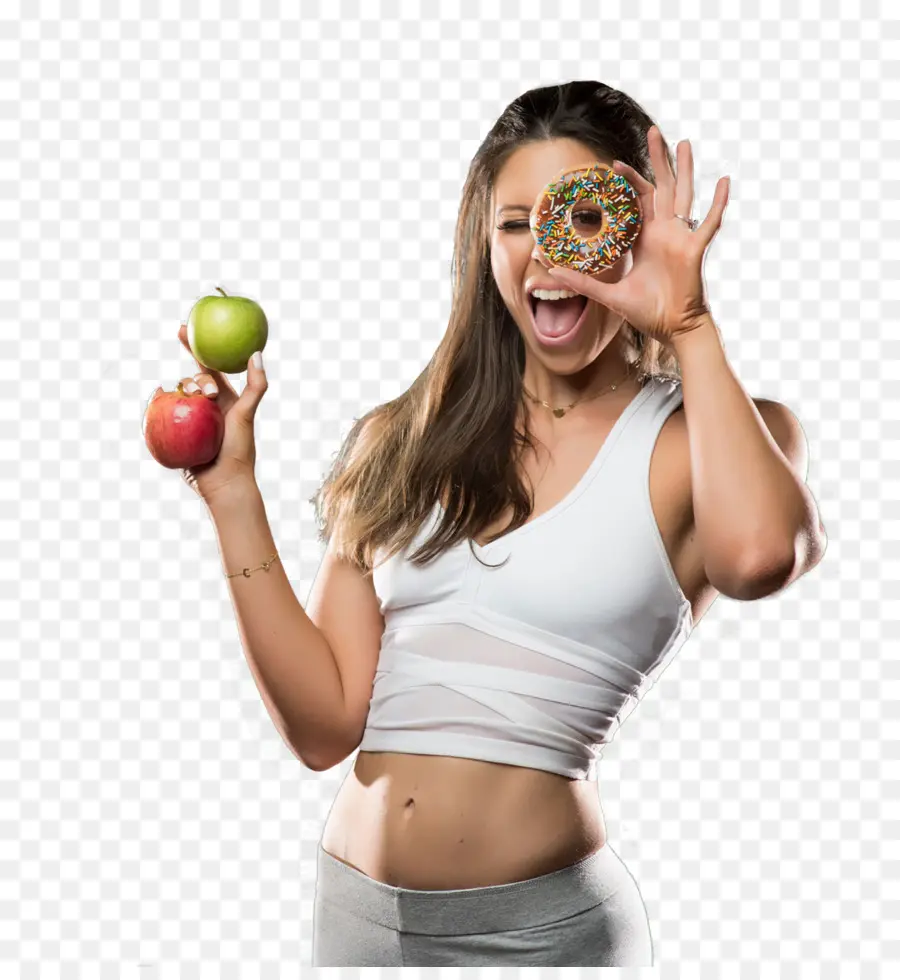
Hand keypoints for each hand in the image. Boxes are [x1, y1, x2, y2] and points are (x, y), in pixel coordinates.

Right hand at [154, 324, 267, 503]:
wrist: (224, 484)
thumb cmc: (239, 450)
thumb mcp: (247, 414)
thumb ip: (256, 385)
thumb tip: (255, 353)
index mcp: (224, 398)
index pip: (209, 366)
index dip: (196, 347)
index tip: (183, 329)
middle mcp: (206, 407)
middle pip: (191, 379)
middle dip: (192, 376)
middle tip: (201, 390)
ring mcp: (189, 420)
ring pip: (176, 395)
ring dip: (179, 392)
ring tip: (193, 404)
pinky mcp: (174, 433)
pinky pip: (160, 414)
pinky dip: (156, 404)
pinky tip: (156, 399)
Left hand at [544, 125, 730, 345]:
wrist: (673, 329)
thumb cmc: (648, 312)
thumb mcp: (610, 295)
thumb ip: (583, 283)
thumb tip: (552, 274)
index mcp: (647, 239)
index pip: (637, 202)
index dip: (628, 183)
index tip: (613, 166)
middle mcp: (665, 232)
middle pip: (662, 188)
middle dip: (657, 161)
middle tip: (653, 132)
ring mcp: (681, 238)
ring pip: (684, 195)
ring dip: (684, 169)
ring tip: (683, 142)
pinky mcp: (695, 249)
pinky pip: (709, 222)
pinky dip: (718, 203)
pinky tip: (724, 181)